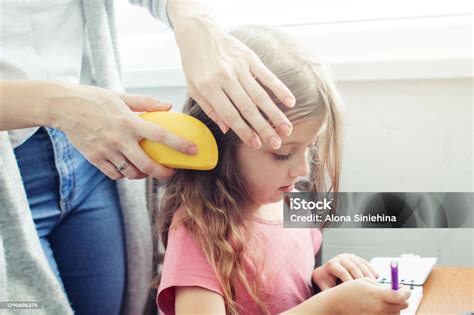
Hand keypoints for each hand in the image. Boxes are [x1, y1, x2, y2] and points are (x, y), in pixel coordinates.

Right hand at [52, 83, 196, 179]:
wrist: (63, 106)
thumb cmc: (94, 99)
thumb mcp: (121, 96)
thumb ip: (146, 103)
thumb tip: (168, 107)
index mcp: (129, 122)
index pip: (161, 136)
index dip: (179, 145)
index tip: (193, 151)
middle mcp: (119, 139)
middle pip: (148, 165)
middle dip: (164, 173)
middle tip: (171, 172)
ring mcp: (106, 151)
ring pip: (132, 173)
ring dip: (144, 174)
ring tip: (148, 169)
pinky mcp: (95, 158)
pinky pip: (116, 174)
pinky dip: (125, 174)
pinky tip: (129, 168)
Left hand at [172, 14, 294, 149]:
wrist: (198, 32)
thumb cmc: (195, 64)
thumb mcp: (194, 88)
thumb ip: (210, 109)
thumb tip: (227, 129)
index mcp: (209, 87)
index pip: (230, 114)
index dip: (244, 131)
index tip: (257, 144)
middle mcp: (226, 77)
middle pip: (248, 108)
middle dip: (264, 128)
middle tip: (276, 143)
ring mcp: (240, 67)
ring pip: (260, 95)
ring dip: (275, 114)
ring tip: (286, 129)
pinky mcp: (250, 58)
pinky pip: (267, 76)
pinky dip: (280, 89)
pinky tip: (290, 102)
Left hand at [312, 253, 379, 289]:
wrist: (326, 272)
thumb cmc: (325, 282)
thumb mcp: (325, 286)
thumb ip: (330, 291)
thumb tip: (337, 298)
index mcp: (332, 264)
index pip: (342, 272)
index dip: (350, 282)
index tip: (357, 292)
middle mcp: (340, 258)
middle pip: (353, 268)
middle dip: (362, 279)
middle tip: (370, 289)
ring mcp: (349, 256)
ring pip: (361, 265)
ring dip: (369, 275)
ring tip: (375, 285)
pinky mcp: (356, 257)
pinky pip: (365, 263)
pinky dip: (371, 270)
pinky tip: (377, 278)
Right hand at [329, 278, 410, 314]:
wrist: (337, 303)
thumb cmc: (350, 290)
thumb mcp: (365, 281)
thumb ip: (382, 286)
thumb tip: (396, 289)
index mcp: (378, 294)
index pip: (402, 295)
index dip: (406, 291)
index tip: (404, 288)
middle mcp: (380, 308)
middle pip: (403, 305)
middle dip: (401, 298)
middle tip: (394, 293)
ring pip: (397, 313)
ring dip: (395, 306)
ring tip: (383, 300)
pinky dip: (387, 313)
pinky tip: (379, 307)